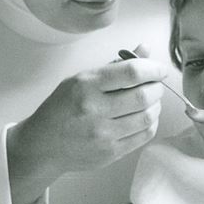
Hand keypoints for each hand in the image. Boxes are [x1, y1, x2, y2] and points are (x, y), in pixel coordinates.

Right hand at [7, 44, 165, 203]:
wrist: (43, 145)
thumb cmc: (62, 108)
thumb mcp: (81, 79)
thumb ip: (115, 66)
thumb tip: (145, 50)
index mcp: (87, 85)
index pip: (131, 72)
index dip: (153, 68)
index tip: (160, 69)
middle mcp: (95, 109)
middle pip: (143, 95)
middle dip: (157, 87)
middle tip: (155, 84)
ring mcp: (103, 134)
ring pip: (147, 116)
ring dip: (156, 105)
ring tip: (151, 100)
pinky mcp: (110, 153)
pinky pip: (144, 135)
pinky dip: (151, 123)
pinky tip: (145, 117)